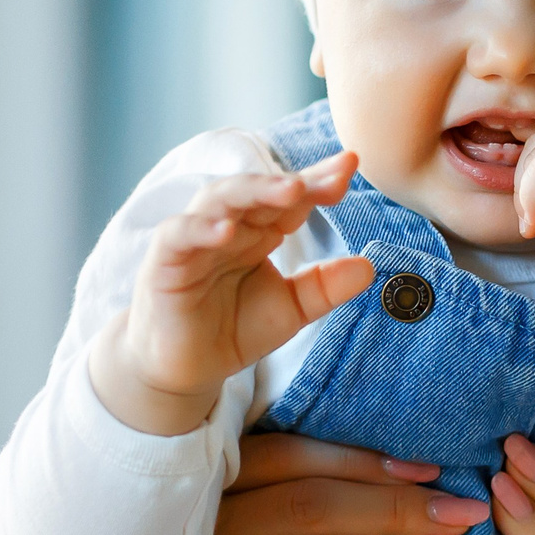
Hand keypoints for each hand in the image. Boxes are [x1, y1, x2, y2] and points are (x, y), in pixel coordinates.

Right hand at [0, 432, 490, 534]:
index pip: (296, 461)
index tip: (440, 467)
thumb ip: (228, 482)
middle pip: (313, 512)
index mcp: (192, 485)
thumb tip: (326, 460)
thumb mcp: (160, 511)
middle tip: (472, 514)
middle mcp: (188, 532)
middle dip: (399, 510)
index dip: (371, 462)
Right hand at [93, 153, 376, 433]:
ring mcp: (196, 238)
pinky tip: (225, 230)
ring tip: (290, 190)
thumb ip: (325, 287)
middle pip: (261, 190)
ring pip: (220, 199)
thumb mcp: (291, 309)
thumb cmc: (232, 328)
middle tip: (332, 178)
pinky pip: (179, 234)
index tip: (351, 165)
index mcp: (262, 230)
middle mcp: (231, 225)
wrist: (185, 368)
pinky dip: (200, 228)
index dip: (320, 181)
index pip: (293, 198)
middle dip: (295, 181)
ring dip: (254, 191)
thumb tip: (369, 266)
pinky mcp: (165, 261)